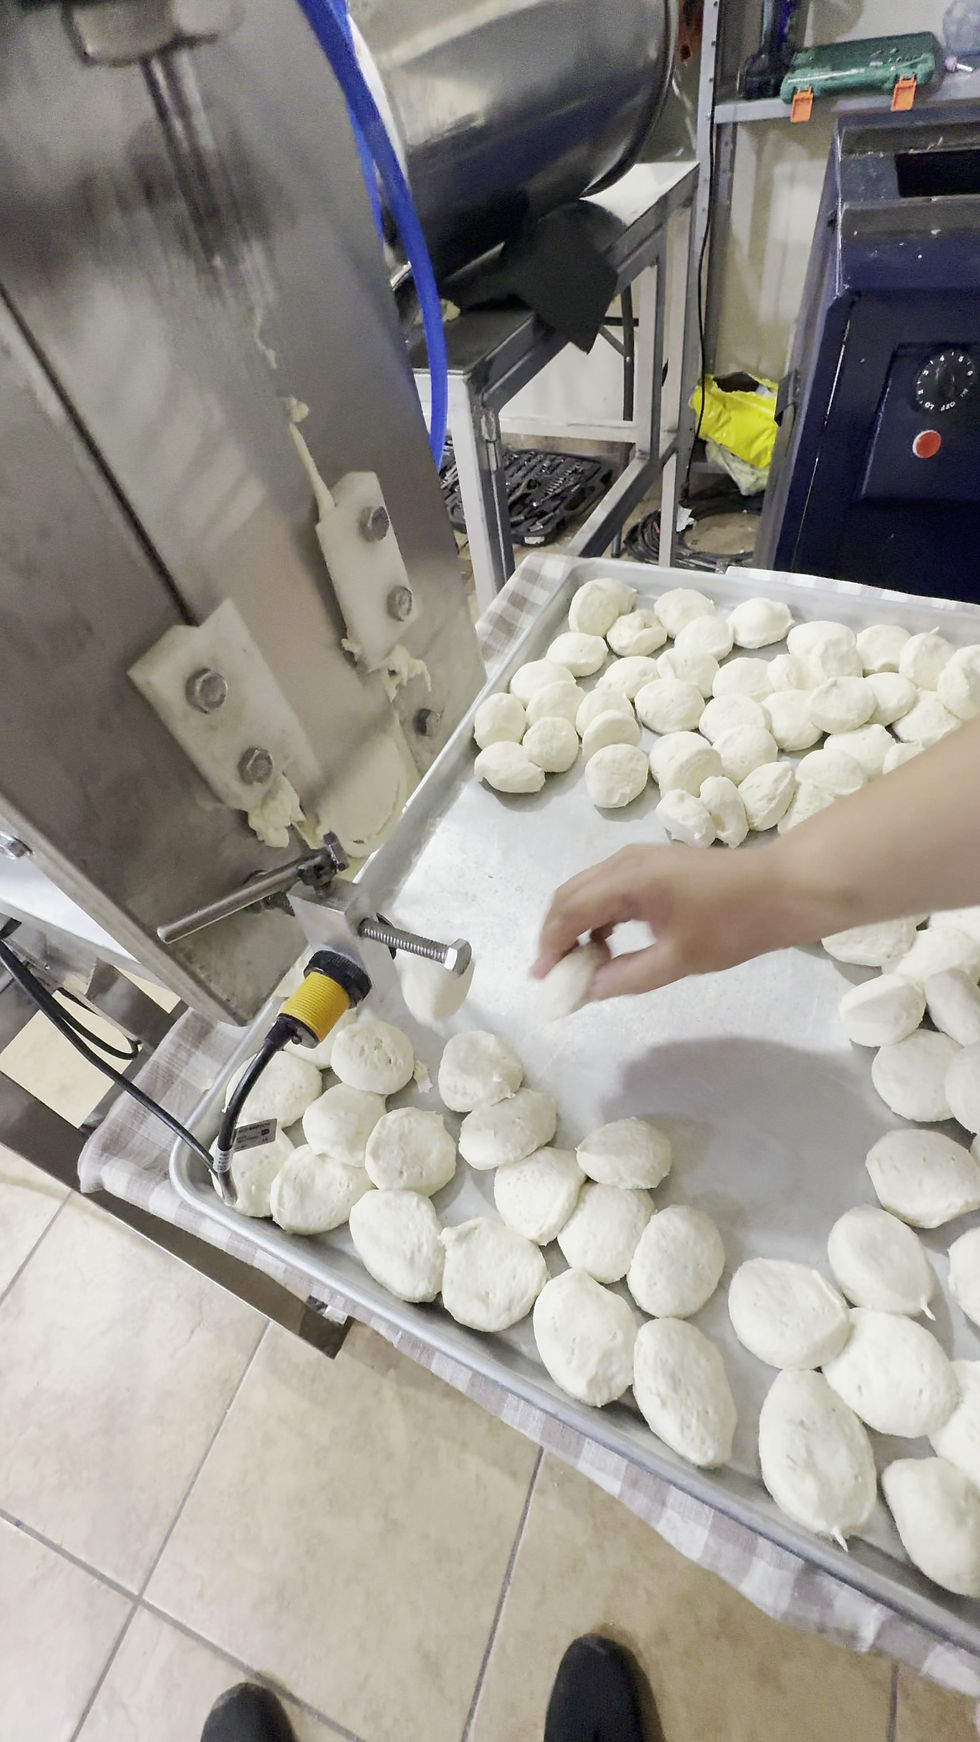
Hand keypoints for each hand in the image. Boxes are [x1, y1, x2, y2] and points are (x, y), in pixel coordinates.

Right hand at [532, 842, 802, 1001]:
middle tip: (554, 973)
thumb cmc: (734, 924)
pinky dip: (597, 913)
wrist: (783, 888)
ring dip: (575, 923)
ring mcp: (639, 858)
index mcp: (628, 881)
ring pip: (587, 888)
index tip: (543, 979)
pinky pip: (607, 886)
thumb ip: (627, 976)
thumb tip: (588, 989)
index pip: (569, 912)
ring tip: (581, 963)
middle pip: (569, 894)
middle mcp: (624, 861)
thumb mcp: (679, 959)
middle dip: (555, 934)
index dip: (550, 946)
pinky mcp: (653, 863)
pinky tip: (608, 942)